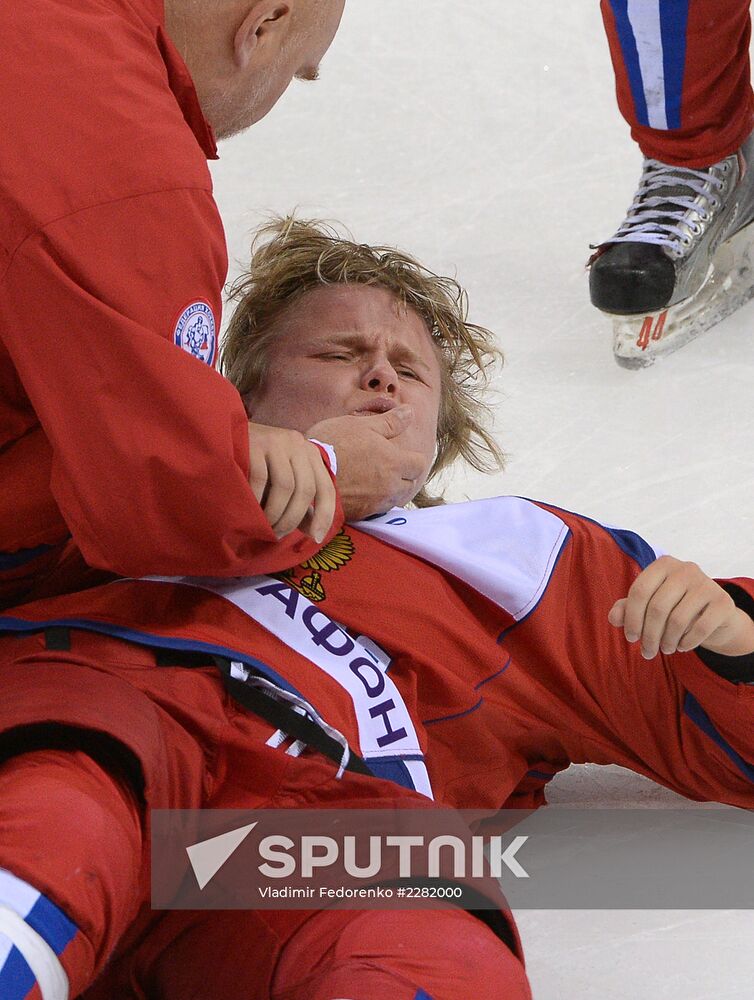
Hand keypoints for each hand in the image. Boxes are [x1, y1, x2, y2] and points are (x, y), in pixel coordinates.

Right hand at [247, 422, 335, 542]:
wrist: (221, 440)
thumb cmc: (255, 467)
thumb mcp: (282, 484)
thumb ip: (300, 506)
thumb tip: (315, 534)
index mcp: (309, 454)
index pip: (326, 488)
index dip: (325, 515)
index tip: (316, 538)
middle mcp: (297, 443)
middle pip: (306, 489)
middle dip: (293, 519)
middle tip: (277, 535)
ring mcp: (276, 441)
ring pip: (285, 486)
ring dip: (275, 513)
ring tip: (265, 526)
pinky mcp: (255, 443)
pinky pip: (260, 479)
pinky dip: (257, 500)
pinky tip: (250, 510)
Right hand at [307, 405, 427, 520]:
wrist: (306, 474)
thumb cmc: (333, 444)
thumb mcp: (361, 425)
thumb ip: (390, 421)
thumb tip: (411, 412)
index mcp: (394, 462)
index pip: (420, 464)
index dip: (413, 458)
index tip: (402, 453)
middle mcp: (390, 486)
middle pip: (410, 484)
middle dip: (405, 475)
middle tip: (388, 466)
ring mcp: (376, 503)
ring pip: (394, 498)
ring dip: (390, 489)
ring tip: (374, 478)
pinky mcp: (361, 514)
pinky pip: (376, 509)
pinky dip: (374, 500)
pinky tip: (360, 490)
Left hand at [608, 555, 753, 658]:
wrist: (714, 613)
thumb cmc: (674, 606)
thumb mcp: (648, 605)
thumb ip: (627, 608)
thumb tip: (613, 618)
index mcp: (663, 564)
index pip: (639, 591)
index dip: (631, 618)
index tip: (631, 638)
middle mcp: (685, 569)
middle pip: (657, 608)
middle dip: (648, 636)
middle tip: (647, 652)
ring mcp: (706, 583)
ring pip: (677, 620)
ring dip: (667, 642)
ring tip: (665, 650)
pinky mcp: (723, 601)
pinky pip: (699, 628)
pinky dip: (687, 642)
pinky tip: (682, 647)